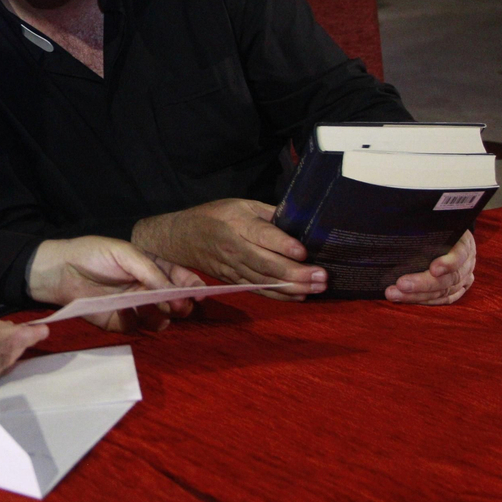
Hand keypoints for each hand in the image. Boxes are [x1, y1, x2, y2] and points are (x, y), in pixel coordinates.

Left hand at [27, 236, 202, 330]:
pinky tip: (130, 312)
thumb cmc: (93, 254)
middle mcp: (147, 289)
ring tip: (161, 311)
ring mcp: (134, 307)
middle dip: (181, 305)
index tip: (201, 293)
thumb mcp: (125, 254)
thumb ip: (150, 272)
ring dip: (163, 317)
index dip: (194, 287)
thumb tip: (174, 291)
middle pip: (174, 303)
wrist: (59, 269)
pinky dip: (136, 322)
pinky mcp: (118, 321)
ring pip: (159, 320)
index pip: (181, 279)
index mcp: (153, 269)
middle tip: (180, 306)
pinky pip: (134, 327)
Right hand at [132, 199, 323, 299]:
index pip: (261, 235)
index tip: (303, 252)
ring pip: (263, 280)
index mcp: (236, 223)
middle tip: (322, 276)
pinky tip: (299, 296)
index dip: (282, 245)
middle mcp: (233, 248)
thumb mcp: (241, 205)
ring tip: (317, 288)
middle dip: (295, 272)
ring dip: (291, 287)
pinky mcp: (232, 281)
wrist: (180, 238)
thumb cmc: (214, 216)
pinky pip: (257, 290)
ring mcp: (232, 268)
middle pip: (265, 263)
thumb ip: (269, 214)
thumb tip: (300, 222)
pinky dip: (278, 296)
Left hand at [387, 230, 475, 304]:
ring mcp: (464, 278)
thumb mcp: (436, 223)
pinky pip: (445, 299)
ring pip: (443, 292)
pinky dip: (425, 301)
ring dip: (417, 295)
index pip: (460, 254)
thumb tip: (399, 220)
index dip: (448, 263)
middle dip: (423, 283)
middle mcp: (467, 263)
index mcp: (464, 243)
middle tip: (401, 284)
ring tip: (394, 294)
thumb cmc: (438, 228)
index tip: (434, 268)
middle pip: (449, 278)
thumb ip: (423, 226)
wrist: (451, 235)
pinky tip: (407, 300)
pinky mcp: (459, 289)